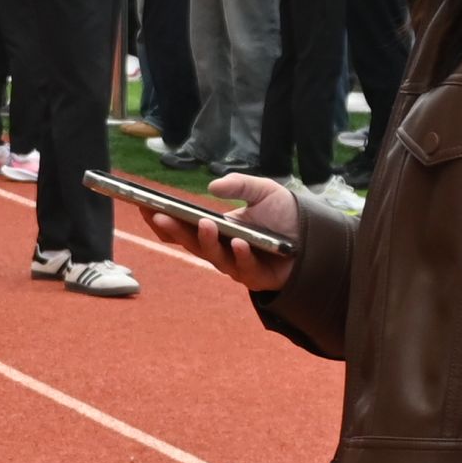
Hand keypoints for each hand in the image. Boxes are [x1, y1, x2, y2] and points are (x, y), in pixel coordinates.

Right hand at [133, 170, 298, 291]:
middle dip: (173, 230)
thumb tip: (212, 188)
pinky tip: (240, 243)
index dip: (162, 218)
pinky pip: (245, 269)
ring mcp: (237, 265)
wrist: (317, 237)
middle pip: (190, 243)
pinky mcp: (257, 277)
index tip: (144, 205)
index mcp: (216, 230)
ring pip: (214, 257)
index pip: (182, 227)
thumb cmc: (286, 215)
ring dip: (206, 242)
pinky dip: (242, 256)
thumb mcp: (263, 190)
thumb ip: (239, 185)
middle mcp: (221, 249)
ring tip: (205, 224)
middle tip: (158, 215)